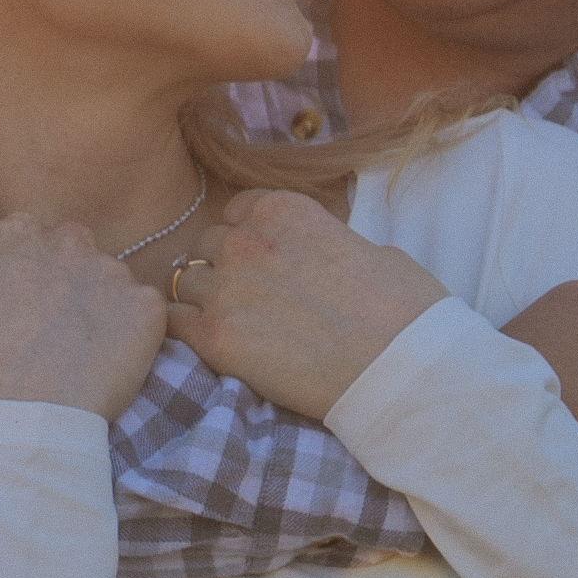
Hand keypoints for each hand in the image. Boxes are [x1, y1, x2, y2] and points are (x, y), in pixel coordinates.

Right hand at [0, 213, 166, 416]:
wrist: (14, 415)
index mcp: (18, 230)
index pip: (26, 236)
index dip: (20, 272)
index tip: (14, 307)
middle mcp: (70, 241)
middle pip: (72, 250)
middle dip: (63, 279)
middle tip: (47, 328)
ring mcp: (113, 275)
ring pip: (109, 281)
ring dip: (97, 306)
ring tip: (78, 351)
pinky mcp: (146, 312)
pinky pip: (144, 314)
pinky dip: (132, 333)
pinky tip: (108, 361)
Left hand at [162, 190, 446, 424]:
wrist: (400, 367)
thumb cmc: (403, 310)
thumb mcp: (370, 250)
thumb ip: (328, 242)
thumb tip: (324, 255)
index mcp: (283, 209)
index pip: (237, 212)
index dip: (248, 239)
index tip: (263, 265)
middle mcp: (245, 239)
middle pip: (207, 246)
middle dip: (223, 269)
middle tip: (250, 302)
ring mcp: (224, 288)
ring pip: (185, 283)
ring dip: (203, 301)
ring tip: (233, 327)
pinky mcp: (215, 337)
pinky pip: (174, 323)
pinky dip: (187, 332)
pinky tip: (214, 346)